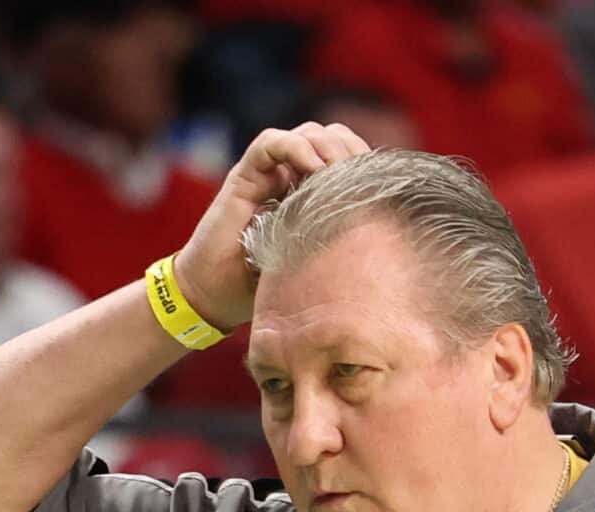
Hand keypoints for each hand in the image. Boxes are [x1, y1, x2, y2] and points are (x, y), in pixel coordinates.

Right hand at [171, 123, 372, 331]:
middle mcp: (290, 176)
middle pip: (331, 136)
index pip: (344, 156)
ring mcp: (267, 174)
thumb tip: (381, 243)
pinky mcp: (244, 176)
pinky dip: (295, 148)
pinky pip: (271, 144)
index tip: (379, 185)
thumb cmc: (260, 286)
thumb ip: (336, 243)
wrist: (213, 295)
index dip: (363, 162)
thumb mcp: (312, 263)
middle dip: (351, 150)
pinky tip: (313, 169)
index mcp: (309, 192)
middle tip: (361, 178)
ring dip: (328, 147)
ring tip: (338, 175)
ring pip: (307, 133)